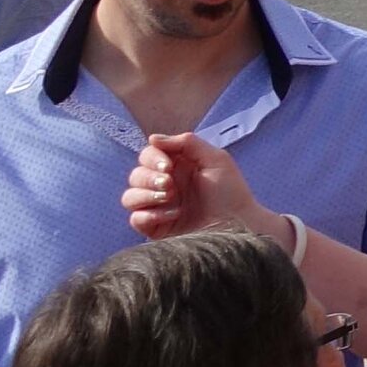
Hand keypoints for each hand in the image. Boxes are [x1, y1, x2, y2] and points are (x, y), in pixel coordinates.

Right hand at [125, 130, 266, 240]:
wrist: (238, 223)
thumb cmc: (230, 190)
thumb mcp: (215, 159)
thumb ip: (187, 143)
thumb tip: (152, 138)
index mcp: (175, 167)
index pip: (147, 156)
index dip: (152, 158)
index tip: (168, 165)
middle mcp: (163, 186)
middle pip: (135, 175)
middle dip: (149, 177)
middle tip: (169, 184)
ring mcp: (158, 208)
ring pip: (129, 197)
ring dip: (145, 194)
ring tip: (169, 197)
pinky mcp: (157, 228)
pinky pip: (136, 219)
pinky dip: (150, 215)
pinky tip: (174, 214)